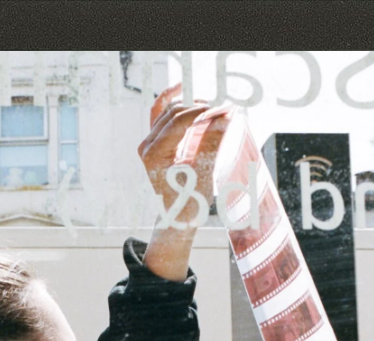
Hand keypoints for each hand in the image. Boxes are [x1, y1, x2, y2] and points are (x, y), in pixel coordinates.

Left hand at [138, 83, 229, 224]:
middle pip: (174, 113)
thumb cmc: (188, 201)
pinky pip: (161, 116)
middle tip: (222, 108)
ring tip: (213, 107)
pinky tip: (182, 90)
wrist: (176, 217)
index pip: (178, 122)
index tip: (223, 108)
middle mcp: (147, 145)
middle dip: (198, 107)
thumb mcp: (203, 172)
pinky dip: (172, 102)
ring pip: (169, 112)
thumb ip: (212, 142)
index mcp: (154, 154)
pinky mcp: (156, 143)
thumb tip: (226, 117)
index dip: (202, 111)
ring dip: (191, 106)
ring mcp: (149, 143)